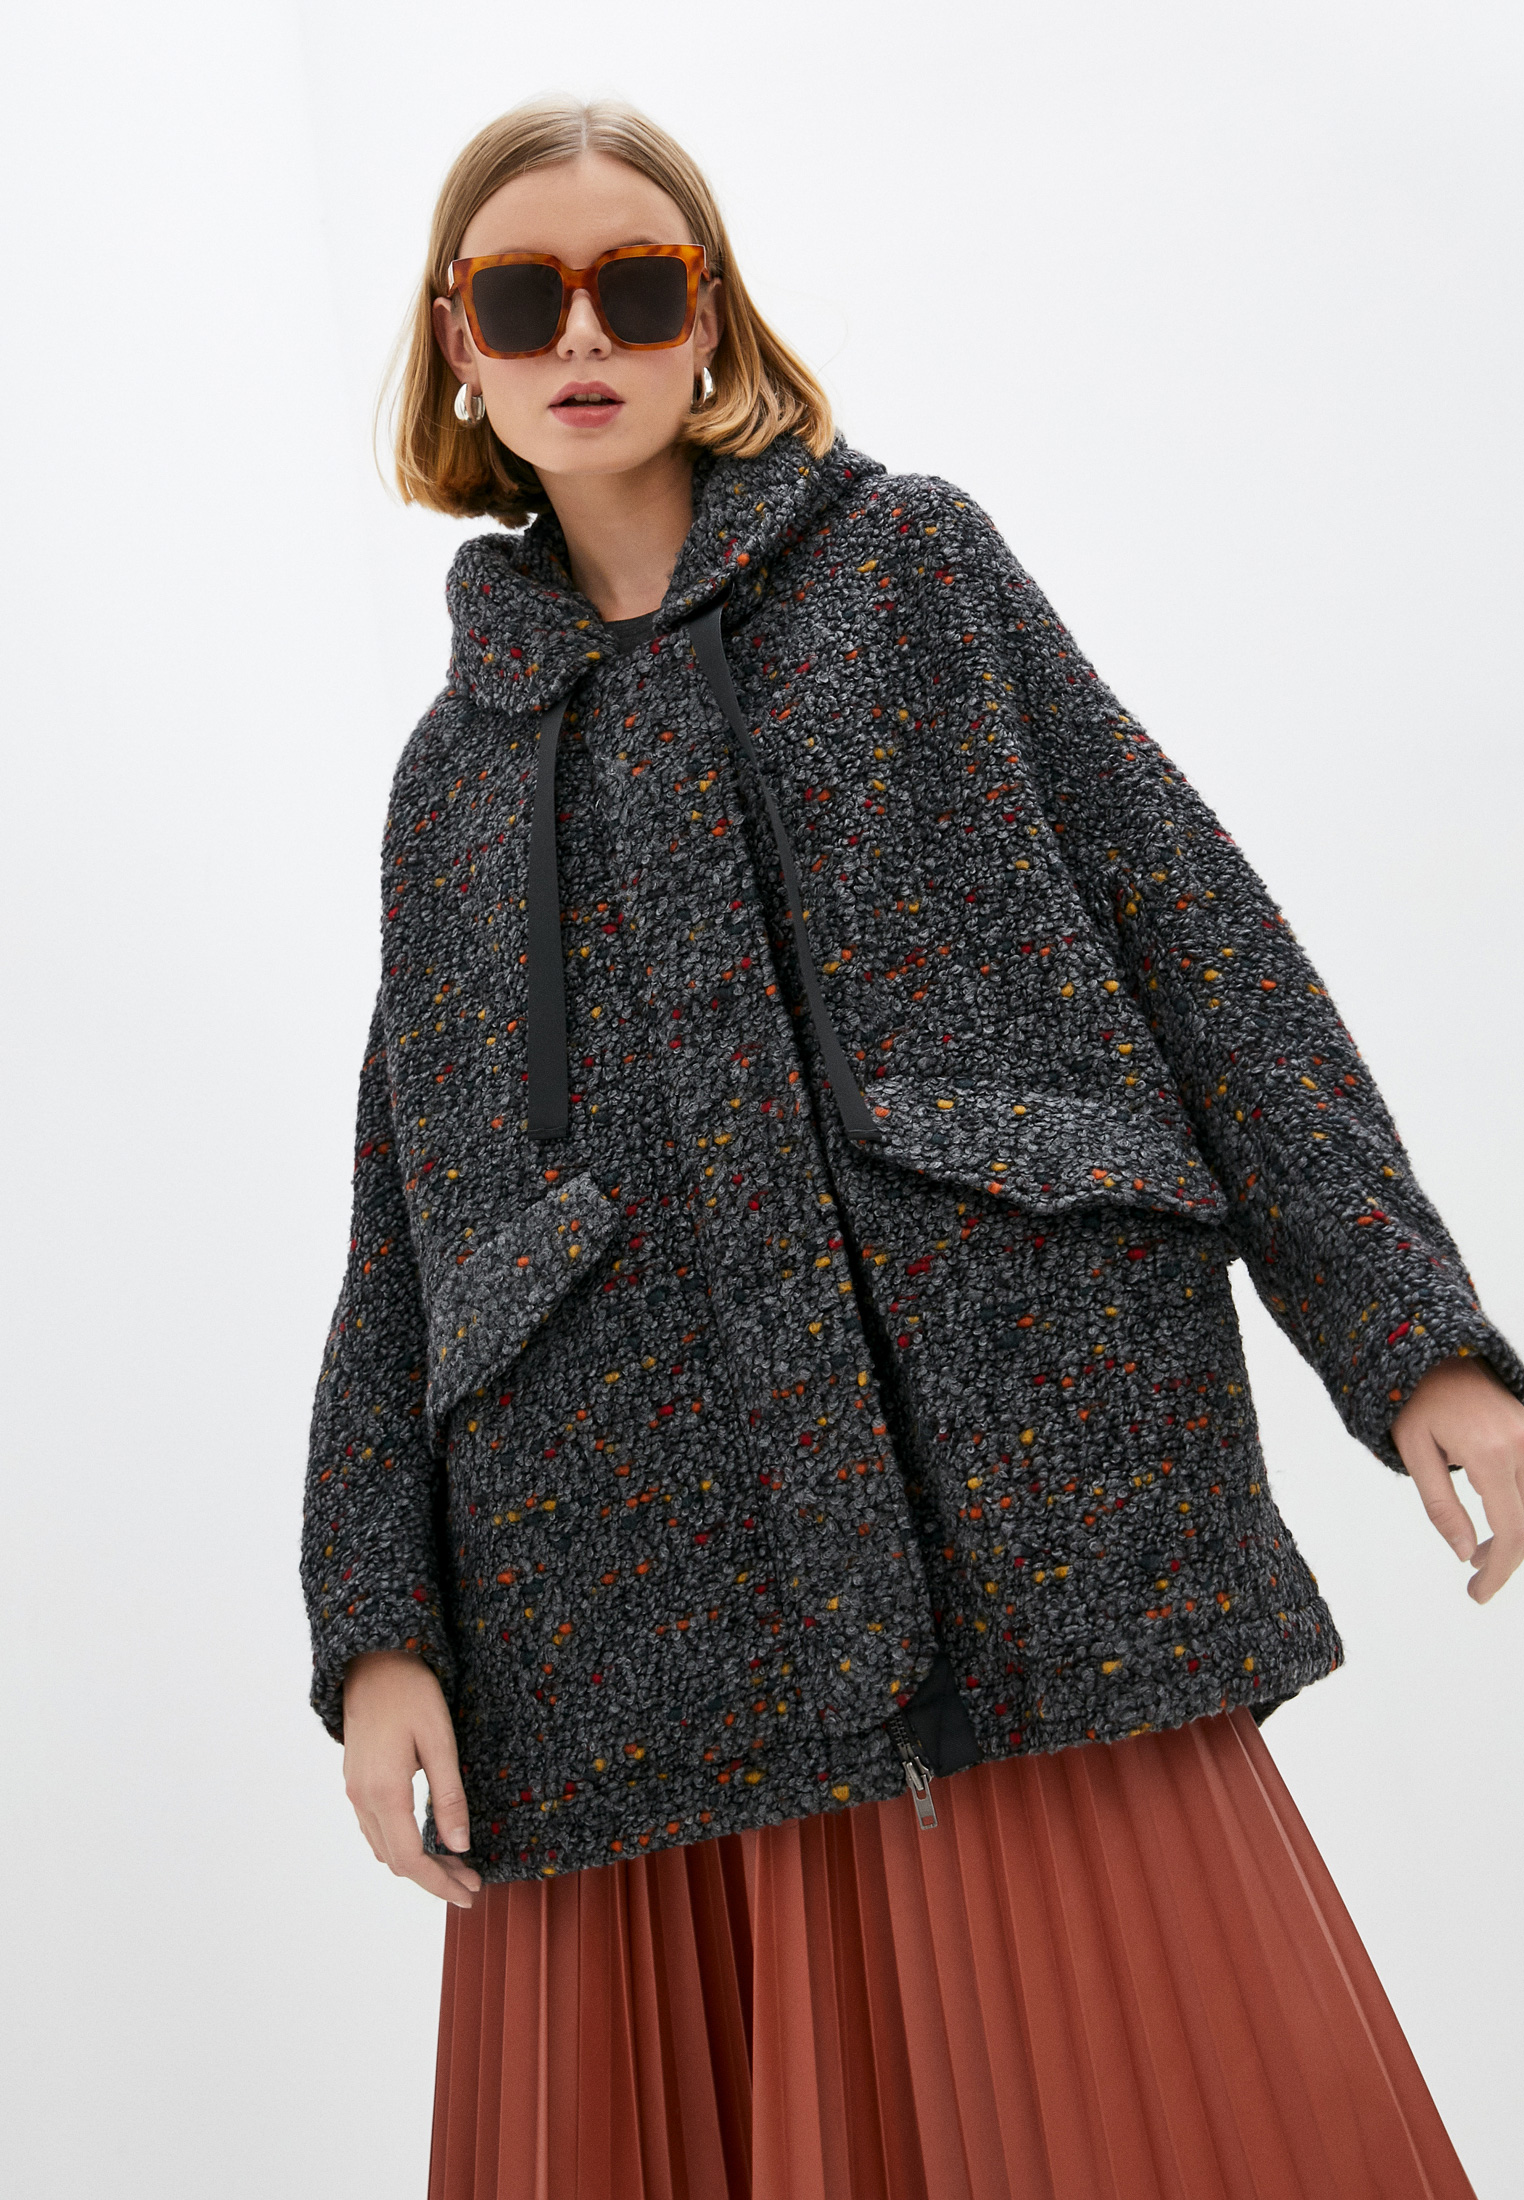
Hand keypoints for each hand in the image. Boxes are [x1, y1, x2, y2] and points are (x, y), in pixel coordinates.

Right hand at [341, 1649, 481, 1906]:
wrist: (373, 1660)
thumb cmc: (411, 1693)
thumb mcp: (440, 1741)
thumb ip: (449, 1797)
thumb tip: (460, 1846)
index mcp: (384, 1792)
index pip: (411, 1860)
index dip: (441, 1883)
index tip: (471, 1893)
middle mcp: (362, 1799)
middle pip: (397, 1861)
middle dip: (435, 1877)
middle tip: (472, 1882)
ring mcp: (354, 1791)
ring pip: (384, 1848)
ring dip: (418, 1863)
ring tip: (455, 1864)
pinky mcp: (355, 1781)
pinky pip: (376, 1829)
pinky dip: (402, 1844)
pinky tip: (426, 1839)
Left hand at [1389, 1355, 1523, 1603]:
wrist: (1433, 1353)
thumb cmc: (1415, 1402)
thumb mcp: (1414, 1453)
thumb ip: (1441, 1506)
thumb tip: (1466, 1555)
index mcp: (1489, 1452)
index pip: (1510, 1529)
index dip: (1499, 1571)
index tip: (1477, 1594)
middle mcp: (1522, 1443)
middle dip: (1508, 1559)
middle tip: (1476, 1580)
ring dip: (1516, 1535)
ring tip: (1481, 1550)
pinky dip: (1521, 1510)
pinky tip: (1498, 1524)